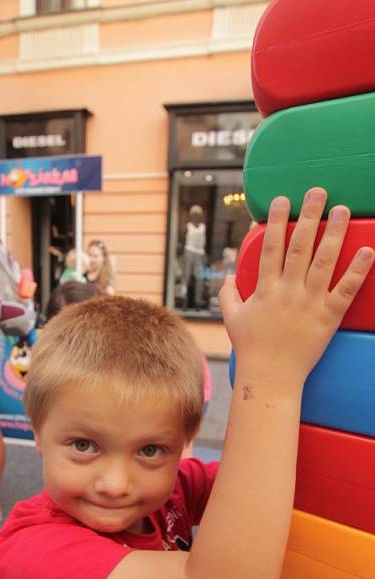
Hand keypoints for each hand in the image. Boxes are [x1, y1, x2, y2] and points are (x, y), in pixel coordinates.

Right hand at [220, 188, 373, 389]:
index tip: (282, 200)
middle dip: (308, 216)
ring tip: (342, 210)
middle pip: (300, 246)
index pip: (271, 247)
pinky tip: (367, 251)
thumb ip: (227, 294)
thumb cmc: (250, 348)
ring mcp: (309, 303)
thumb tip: (227, 275)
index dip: (276, 221)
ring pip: (325, 261)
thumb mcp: (231, 319)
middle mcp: (288, 291)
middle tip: (318, 192)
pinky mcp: (328, 317)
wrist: (271, 376)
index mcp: (266, 289)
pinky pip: (346, 290)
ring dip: (334, 233)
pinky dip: (358, 271)